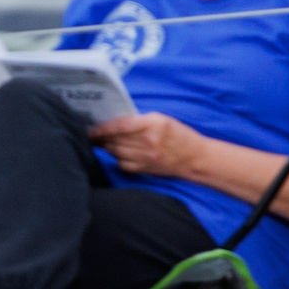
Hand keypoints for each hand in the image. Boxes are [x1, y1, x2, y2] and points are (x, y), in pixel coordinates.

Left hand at [88, 112, 204, 179]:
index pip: (121, 125)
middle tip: (93, 135)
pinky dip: (116, 158)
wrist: (196, 158)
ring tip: (102, 143)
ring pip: (116, 151)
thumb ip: (140, 120)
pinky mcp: (146, 168)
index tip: (92, 128)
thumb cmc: (179, 135)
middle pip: (116, 139)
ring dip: (106, 147)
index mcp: (154, 124)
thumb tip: (115, 123)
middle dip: (101, 137)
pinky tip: (116, 153)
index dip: (103, 127)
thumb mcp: (162, 120)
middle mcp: (149, 141)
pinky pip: (123, 164)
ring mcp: (147, 157)